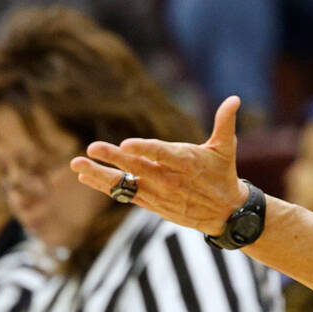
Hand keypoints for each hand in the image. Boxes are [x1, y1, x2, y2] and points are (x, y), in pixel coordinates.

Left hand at [70, 97, 248, 236]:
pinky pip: (124, 195)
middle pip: (138, 168)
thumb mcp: (226, 148)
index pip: (162, 154)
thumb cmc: (223, 174)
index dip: (145, 149)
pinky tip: (85, 175)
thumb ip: (225, 122)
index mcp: (187, 162)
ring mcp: (158, 193)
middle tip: (93, 147)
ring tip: (77, 164)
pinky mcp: (152, 203)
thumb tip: (235, 98)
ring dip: (100, 174)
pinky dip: (104, 186)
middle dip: (114, 158)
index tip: (126, 144)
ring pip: (125, 184)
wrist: (225, 213)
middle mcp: (170, 179)